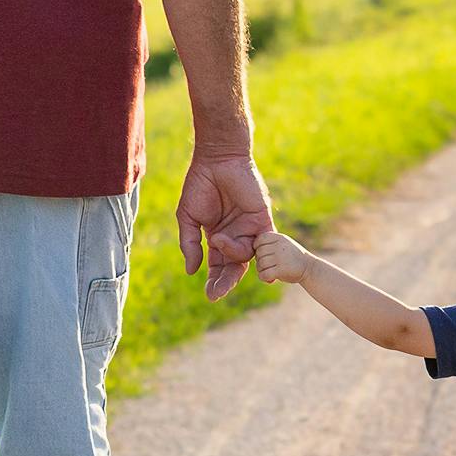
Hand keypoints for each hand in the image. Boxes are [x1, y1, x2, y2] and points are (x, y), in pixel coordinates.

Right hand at [177, 151, 273, 300]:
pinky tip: (263, 272)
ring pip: (246, 255)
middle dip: (225, 281)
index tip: (210, 295)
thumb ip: (191, 244)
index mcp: (218, 236)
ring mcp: (249, 228)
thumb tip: (192, 270)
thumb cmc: (200, 185)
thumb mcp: (188, 217)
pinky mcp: (262, 219)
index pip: (218, 265)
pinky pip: (266, 242)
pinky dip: (263, 255)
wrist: (217, 160)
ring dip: (232, 254)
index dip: (214, 280)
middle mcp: (235, 235)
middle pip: (234, 266)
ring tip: (218, 238)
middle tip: (216, 294)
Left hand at [251, 231, 309, 285]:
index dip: (258, 248)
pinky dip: (264, 278)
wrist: (309, 268)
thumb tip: (252, 250)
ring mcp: (280, 258)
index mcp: (280, 238)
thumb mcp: (284, 244)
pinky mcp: (281, 270)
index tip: (264, 254)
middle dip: (260, 261)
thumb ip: (270, 244)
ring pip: (260, 264)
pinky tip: (271, 279)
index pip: (259, 240)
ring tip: (270, 272)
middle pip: (258, 253)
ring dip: (262, 270)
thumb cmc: (293, 257)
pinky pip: (263, 274)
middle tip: (268, 266)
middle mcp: (279, 246)